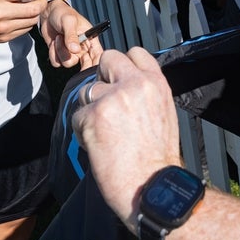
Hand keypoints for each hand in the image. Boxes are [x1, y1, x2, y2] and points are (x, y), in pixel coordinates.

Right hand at [0, 0, 49, 42]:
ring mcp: (2, 27)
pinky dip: (27, 22)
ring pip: (32, 20)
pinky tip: (21, 15)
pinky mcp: (3, 37)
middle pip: (34, 9)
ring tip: (29, 5)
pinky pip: (25, 30)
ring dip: (35, 12)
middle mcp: (0, 12)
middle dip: (42, 2)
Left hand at [40, 0, 102, 68]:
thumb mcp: (68, 21)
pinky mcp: (60, 54)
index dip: (98, 63)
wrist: (47, 14)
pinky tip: (54, 43)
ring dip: (60, 51)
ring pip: (68, 63)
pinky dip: (53, 54)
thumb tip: (75, 50)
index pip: (98, 54)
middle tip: (71, 54)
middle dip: (77, 62)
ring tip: (59, 38)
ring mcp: (71, 52)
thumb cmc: (62, 13)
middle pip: (85, 64)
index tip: (92, 68)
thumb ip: (71, 36)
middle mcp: (82, 47)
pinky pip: (57, 62)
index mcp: (90, 38)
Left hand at [72, 48, 181, 230]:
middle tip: (106, 102)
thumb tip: (123, 84)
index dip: (123, 64)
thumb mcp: (163, 112)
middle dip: (102, 77)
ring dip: (91, 109)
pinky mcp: (93, 116)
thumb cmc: (157, 158)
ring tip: (106, 133)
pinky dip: (82, 130)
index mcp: (155, 83)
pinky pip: (77, 115)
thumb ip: (145, 92)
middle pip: (107, 59)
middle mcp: (135, 85)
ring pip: (88, 90)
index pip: (135, 52)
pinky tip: (98, 145)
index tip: (119, 77)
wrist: (152, 186)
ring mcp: (112, 99)